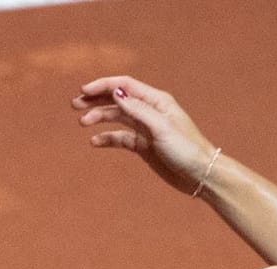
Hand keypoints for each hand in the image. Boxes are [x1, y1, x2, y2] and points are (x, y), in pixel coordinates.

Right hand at [74, 76, 215, 194]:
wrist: (201, 175)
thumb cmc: (187, 149)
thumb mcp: (161, 128)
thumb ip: (138, 110)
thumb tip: (116, 93)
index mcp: (156, 101)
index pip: (124, 86)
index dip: (103, 85)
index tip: (84, 90)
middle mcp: (150, 112)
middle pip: (117, 100)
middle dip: (96, 100)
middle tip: (75, 104)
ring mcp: (146, 129)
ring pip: (117, 118)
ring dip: (99, 118)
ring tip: (82, 123)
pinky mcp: (144, 146)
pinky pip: (121, 138)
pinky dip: (107, 138)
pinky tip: (95, 142)